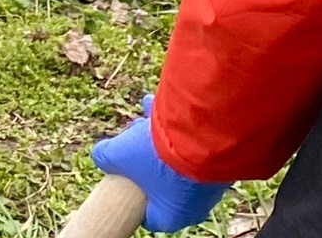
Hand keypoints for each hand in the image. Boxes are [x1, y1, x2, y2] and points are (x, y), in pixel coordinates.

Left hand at [90, 97, 231, 233]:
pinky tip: (163, 106)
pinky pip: (193, 147)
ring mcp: (210, 186)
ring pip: (176, 160)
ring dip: (160, 138)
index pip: (148, 215)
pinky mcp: (221, 163)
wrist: (205, 134)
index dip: (131, 195)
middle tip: (134, 136)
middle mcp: (195, 206)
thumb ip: (104, 157)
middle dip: (144, 158)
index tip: (124, 176)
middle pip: (160, 182)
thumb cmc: (158, 154)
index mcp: (171, 216)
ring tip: (147, 113)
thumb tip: (100, 155)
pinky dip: (178, 130)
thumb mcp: (119, 153)